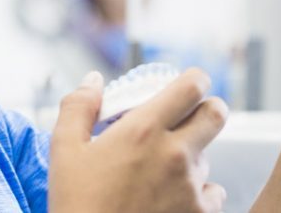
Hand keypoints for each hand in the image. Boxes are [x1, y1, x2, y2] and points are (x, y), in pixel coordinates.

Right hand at [48, 69, 227, 212]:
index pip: (192, 86)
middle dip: (206, 109)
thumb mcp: (64, 150)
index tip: (186, 84)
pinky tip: (172, 198)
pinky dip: (198, 193)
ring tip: (161, 170)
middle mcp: (175, 155)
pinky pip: (213, 194)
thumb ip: (79, 106)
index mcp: (144, 130)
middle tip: (187, 118)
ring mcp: (191, 188)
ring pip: (208, 156)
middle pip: (216, 114)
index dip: (193, 79)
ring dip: (192, 156)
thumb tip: (94, 80)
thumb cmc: (77, 205)